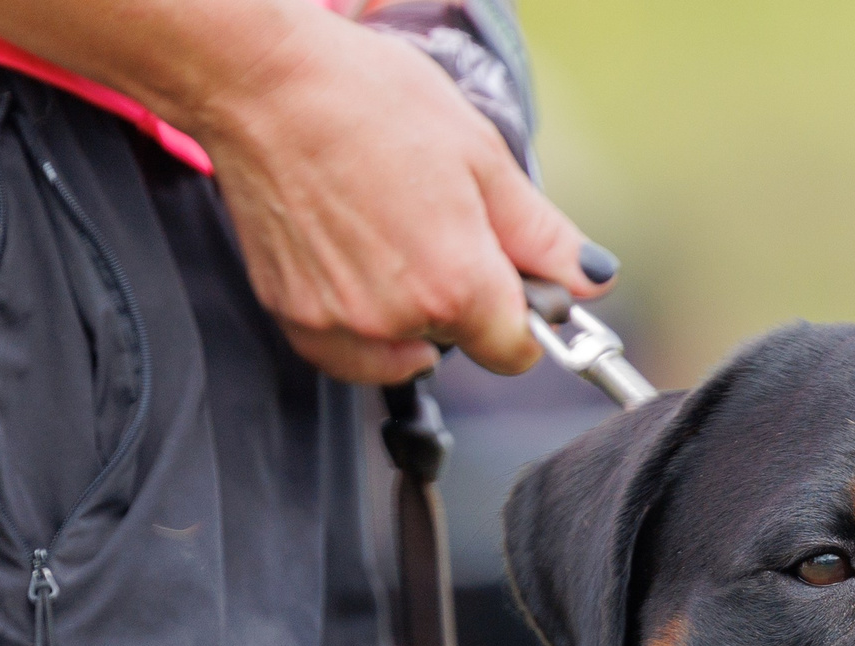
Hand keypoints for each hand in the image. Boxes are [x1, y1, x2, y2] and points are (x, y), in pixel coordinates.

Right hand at [187, 6, 608, 383]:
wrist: (263, 83)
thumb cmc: (368, 102)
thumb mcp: (481, 156)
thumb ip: (541, 235)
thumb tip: (591, 279)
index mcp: (458, 284)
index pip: (515, 352)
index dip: (522, 318)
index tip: (511, 283)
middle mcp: (398, 319)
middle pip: (457, 344)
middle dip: (461, 300)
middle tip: (434, 225)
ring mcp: (340, 323)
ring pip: (401, 350)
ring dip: (407, 315)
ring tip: (391, 237)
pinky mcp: (292, 316)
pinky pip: (345, 352)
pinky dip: (359, 326)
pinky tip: (358, 268)